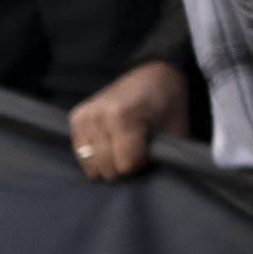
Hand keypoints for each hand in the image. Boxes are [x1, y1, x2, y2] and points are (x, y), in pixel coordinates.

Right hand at [66, 58, 187, 181]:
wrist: (153, 74)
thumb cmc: (168, 103)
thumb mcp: (176, 128)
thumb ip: (165, 155)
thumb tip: (153, 179)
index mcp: (123, 115)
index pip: (126, 164)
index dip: (141, 164)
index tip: (150, 152)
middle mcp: (98, 115)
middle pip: (107, 167)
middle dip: (124, 166)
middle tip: (137, 151)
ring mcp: (84, 116)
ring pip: (91, 164)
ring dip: (108, 162)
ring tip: (123, 146)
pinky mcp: (76, 117)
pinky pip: (80, 153)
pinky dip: (95, 154)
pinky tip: (110, 143)